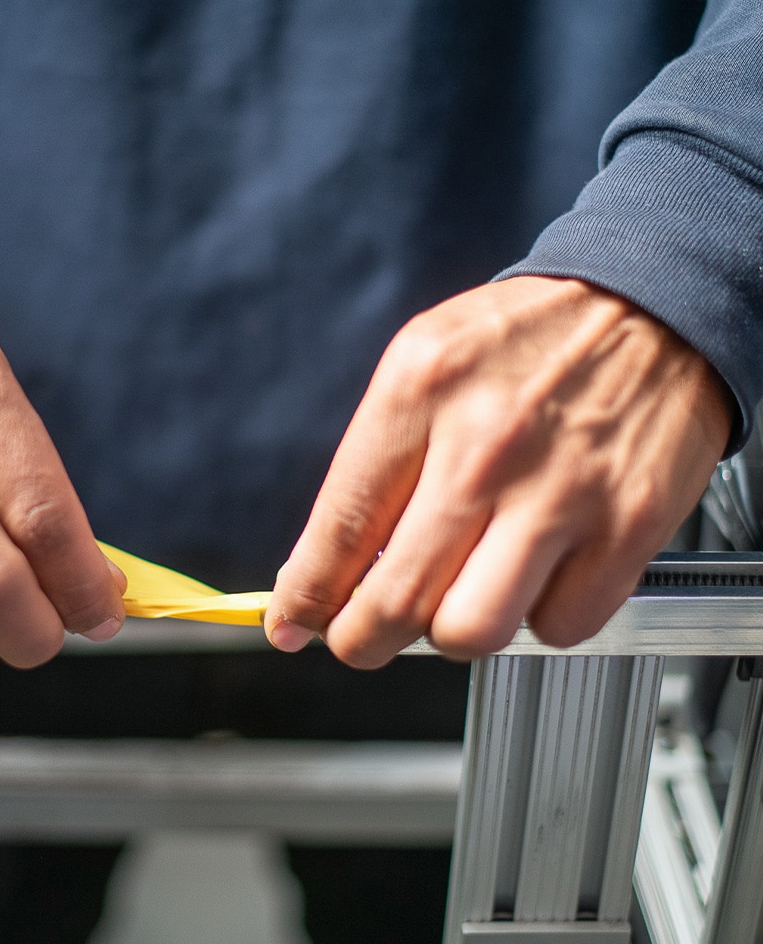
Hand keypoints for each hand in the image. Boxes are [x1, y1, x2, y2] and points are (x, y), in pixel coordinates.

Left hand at [266, 276, 732, 666]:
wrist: (651, 303)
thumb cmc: (525, 343)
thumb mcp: (424, 364)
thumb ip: (372, 463)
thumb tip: (326, 564)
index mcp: (420, 392)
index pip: (340, 529)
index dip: (306, 596)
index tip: (292, 622)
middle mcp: (485, 447)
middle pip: (396, 601)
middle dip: (361, 640)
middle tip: (361, 637)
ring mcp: (560, 492)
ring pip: (472, 632)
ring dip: (453, 631)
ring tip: (458, 594)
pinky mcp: (628, 528)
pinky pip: (559, 628)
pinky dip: (541, 618)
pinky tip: (537, 573)